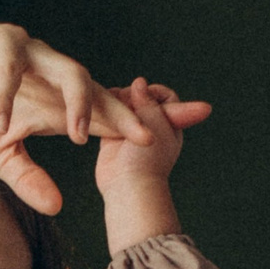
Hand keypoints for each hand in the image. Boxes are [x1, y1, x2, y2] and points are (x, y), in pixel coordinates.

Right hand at [0, 21, 158, 214]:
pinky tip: (2, 121)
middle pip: (99, 91)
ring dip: (77, 101)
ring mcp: (31, 54)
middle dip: (125, 112)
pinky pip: (11, 66)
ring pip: (68, 71)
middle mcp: (53, 75)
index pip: (103, 115)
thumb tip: (57, 208)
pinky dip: (6, 93)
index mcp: (57, 103)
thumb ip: (28, 178)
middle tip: (148, 136)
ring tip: (79, 134)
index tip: (159, 146)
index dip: (131, 128)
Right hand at [94, 77, 212, 248]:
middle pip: (142, 99)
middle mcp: (152, 127)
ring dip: (118, 101)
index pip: (165, 97)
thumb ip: (148, 100)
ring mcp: (132, 133)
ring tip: (111, 102)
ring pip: (125, 107)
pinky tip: (99, 109)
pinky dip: (105, 111)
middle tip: (126, 101)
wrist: (128, 186)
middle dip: (133, 95)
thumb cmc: (147, 158)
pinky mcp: (113, 139)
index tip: (142, 93)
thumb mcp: (154, 121)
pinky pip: (109, 119)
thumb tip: (138, 82)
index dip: (153, 91)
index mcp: (170, 123)